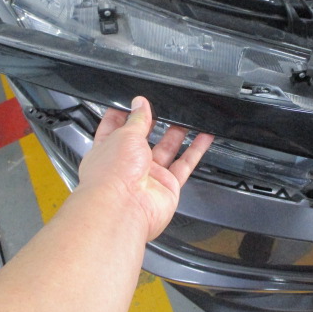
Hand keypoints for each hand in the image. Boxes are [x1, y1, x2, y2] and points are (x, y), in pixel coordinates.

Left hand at [78, 96, 213, 240]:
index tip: (136, 102)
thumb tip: (140, 104)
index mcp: (108, 150)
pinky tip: (204, 137)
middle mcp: (127, 164)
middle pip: (145, 139)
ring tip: (188, 117)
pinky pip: (185, 164)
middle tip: (166, 108)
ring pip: (167, 150)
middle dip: (155, 123)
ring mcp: (148, 176)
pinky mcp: (167, 186)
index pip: (115, 128)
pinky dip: (196, 150)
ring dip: (178, 134)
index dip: (125, 114)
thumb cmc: (111, 176)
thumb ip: (136, 119)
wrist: (122, 209)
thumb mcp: (123, 135)